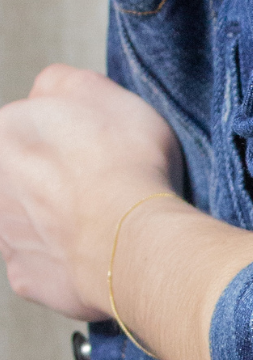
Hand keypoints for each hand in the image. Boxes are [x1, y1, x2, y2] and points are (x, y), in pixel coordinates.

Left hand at [0, 65, 180, 320]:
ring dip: (52, 219)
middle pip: (17, 177)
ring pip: (24, 219)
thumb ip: (60, 83)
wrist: (133, 236)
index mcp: (2, 135)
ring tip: (96, 219)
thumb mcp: (98, 90)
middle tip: (92, 183)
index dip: (56, 136)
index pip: (19, 129)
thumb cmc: (123, 162)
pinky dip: (64, 259)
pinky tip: (92, 250)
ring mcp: (4, 234)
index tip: (85, 146)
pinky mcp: (24, 276)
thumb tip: (46, 91)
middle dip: (47, 179)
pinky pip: (40, 265)